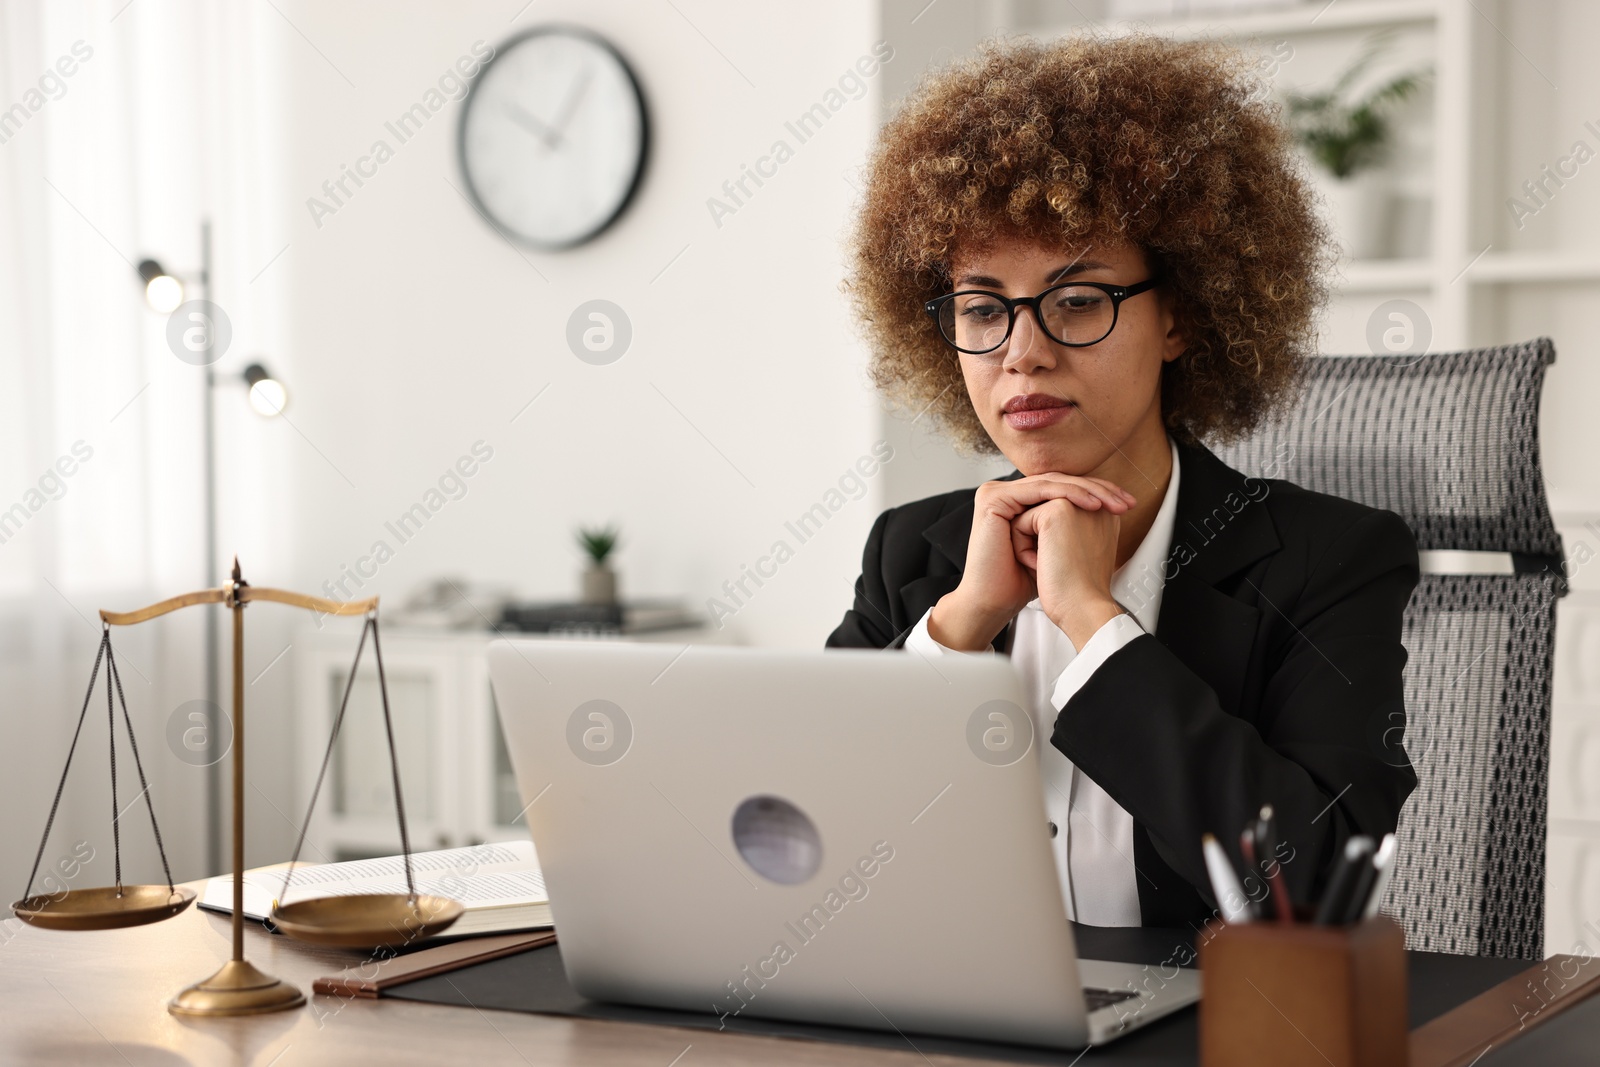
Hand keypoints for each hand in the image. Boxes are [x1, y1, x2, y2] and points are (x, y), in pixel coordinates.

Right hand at [928, 475, 1133, 650]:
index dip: (1096, 492)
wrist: (997, 600)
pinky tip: (1092, 504)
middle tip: (1126, 501)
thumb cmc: (1024, 580)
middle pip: (1059, 482)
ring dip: (1088, 491)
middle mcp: (1006, 493)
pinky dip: (1069, 495)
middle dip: (1098, 489)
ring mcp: (996, 493)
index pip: (1062, 487)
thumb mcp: (1057, 544)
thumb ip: (1071, 521)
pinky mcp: (993, 498)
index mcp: (1018, 500)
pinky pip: (1040, 490)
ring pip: (1052, 483)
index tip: (1127, 503)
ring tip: (1113, 503)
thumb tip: (1107, 507)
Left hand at [1012, 497, 1124, 648]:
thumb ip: (1069, 529)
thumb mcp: (1078, 551)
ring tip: (1050, 565)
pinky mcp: (1056, 511)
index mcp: (1102, 512)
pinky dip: (1023, 549)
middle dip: (1039, 543)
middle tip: (1057, 567)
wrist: (1083, 609)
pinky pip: (1020, 523)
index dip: (1048, 540)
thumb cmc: (1079, 590)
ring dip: (1030, 545)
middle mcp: (1093, 503)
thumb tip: (1042, 523)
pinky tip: (1042, 565)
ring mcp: (1076, 503)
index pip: (1057, 513)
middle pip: (1040, 514)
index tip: (1063, 564)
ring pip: (1028, 517)